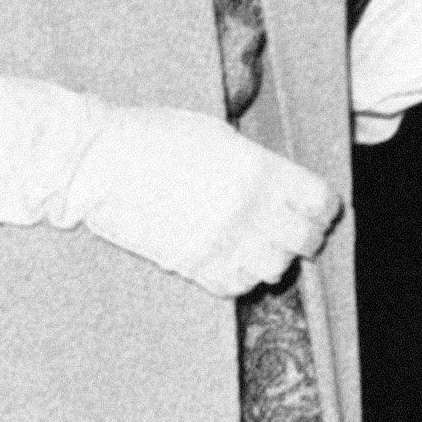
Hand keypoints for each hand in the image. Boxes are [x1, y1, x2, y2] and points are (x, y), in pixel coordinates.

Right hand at [52, 104, 337, 295]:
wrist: (98, 161)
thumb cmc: (154, 136)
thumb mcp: (217, 135)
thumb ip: (256, 163)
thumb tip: (280, 185)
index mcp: (259, 170)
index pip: (320, 202)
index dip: (322, 208)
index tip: (315, 209)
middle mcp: (248, 210)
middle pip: (304, 241)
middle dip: (303, 236)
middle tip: (291, 231)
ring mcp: (221, 241)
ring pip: (275, 269)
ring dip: (271, 259)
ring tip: (257, 246)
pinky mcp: (193, 265)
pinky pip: (236, 286)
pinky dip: (240, 278)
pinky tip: (230, 260)